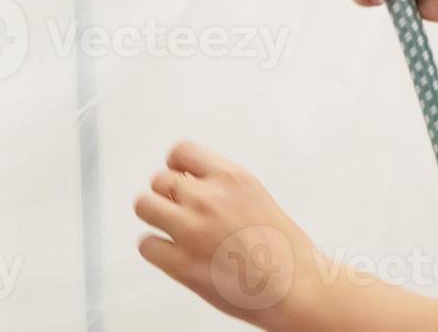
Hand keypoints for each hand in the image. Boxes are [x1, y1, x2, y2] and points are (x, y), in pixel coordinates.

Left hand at [135, 141, 330, 330]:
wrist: (292, 285)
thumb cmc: (284, 249)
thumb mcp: (257, 198)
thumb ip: (226, 188)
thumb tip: (199, 187)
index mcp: (232, 178)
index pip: (182, 152)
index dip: (176, 165)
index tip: (179, 174)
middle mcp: (208, 198)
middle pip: (159, 180)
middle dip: (166, 193)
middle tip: (176, 207)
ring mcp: (190, 230)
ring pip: (144, 205)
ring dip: (155, 215)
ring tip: (169, 226)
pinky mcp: (179, 263)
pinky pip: (147, 244)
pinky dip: (156, 248)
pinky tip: (172, 252)